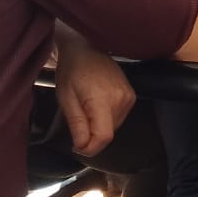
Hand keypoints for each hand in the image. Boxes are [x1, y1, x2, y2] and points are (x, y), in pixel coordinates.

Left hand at [53, 28, 133, 155]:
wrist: (86, 48)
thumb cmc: (72, 70)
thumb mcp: (66, 99)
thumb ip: (77, 125)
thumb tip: (83, 147)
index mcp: (103, 99)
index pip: (104, 136)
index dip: (90, 148)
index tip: (77, 146)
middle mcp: (121, 99)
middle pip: (108, 134)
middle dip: (91, 135)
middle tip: (77, 119)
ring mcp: (128, 97)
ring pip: (113, 127)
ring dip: (98, 127)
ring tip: (86, 108)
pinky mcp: (131, 95)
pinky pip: (118, 118)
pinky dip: (106, 118)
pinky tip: (96, 104)